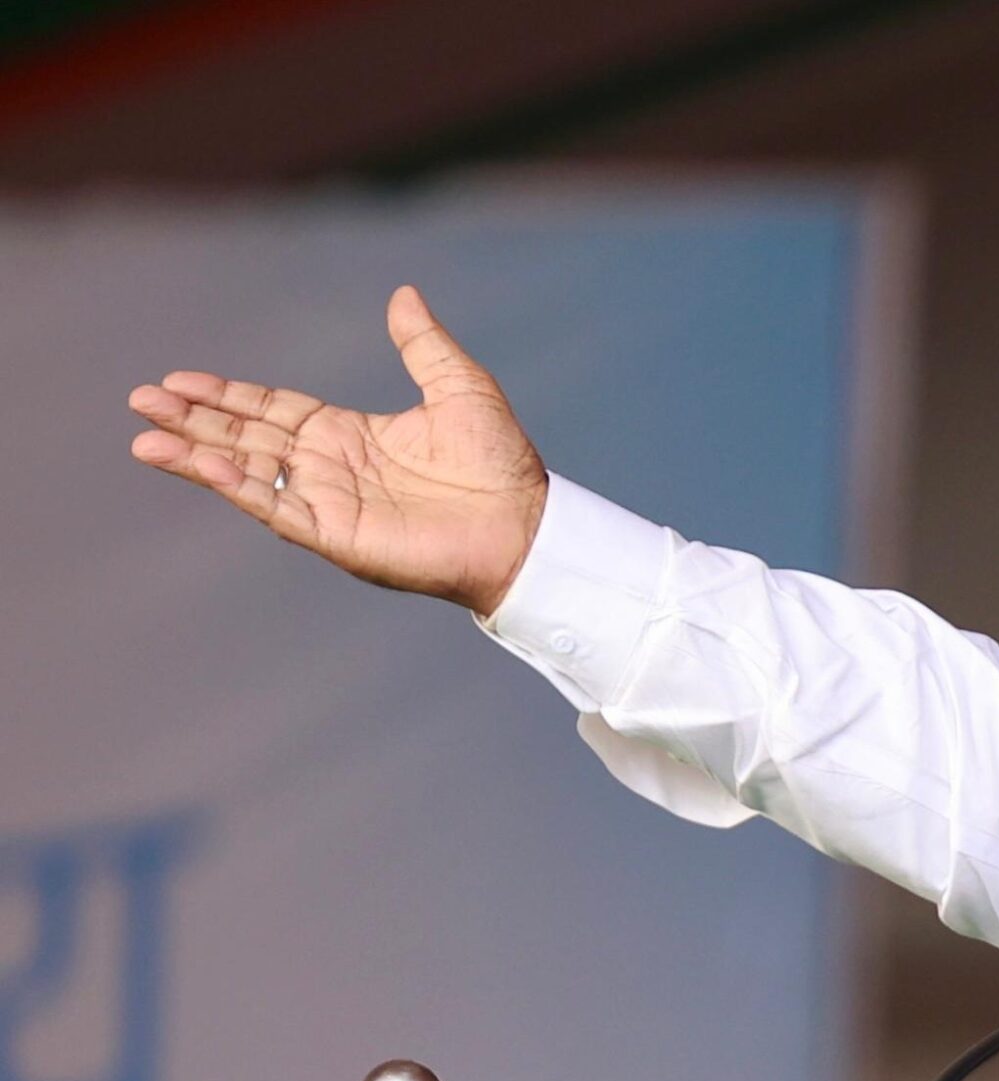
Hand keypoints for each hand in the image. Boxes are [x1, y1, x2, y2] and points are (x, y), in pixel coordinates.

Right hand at [128, 285, 547, 619]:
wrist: (528, 525)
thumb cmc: (501, 464)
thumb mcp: (458, 386)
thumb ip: (421, 344)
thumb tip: (403, 294)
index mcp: (351, 436)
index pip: (272, 411)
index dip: (226, 396)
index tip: (178, 380)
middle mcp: (332, 470)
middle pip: (247, 439)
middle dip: (193, 420)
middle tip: (139, 401)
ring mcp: (331, 504)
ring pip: (249, 474)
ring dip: (195, 456)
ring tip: (144, 440)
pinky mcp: (339, 536)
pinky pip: (278, 508)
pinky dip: (238, 487)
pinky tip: (201, 465)